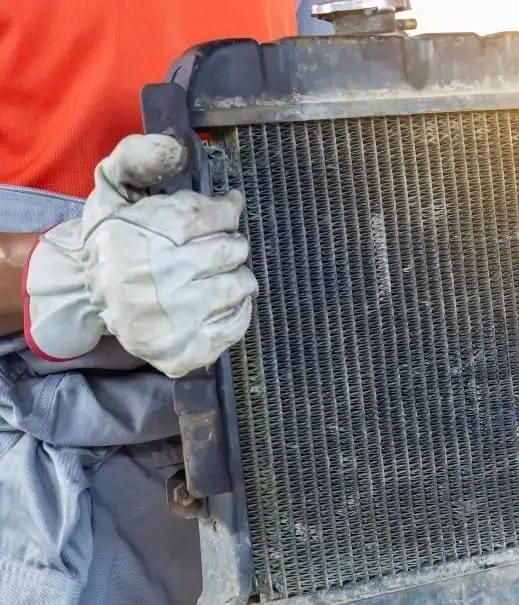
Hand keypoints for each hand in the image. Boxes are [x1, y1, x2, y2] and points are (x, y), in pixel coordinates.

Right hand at [23, 134, 256, 377]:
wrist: (86, 289)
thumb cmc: (113, 236)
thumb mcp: (114, 186)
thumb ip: (140, 157)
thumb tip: (177, 147)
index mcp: (146, 237)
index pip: (217, 215)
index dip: (225, 211)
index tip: (224, 212)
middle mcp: (162, 280)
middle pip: (233, 252)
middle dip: (229, 244)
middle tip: (216, 248)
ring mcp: (175, 321)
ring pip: (240, 287)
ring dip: (235, 276)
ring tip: (214, 274)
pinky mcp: (184, 352)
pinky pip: (236, 326)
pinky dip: (236, 310)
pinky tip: (218, 301)